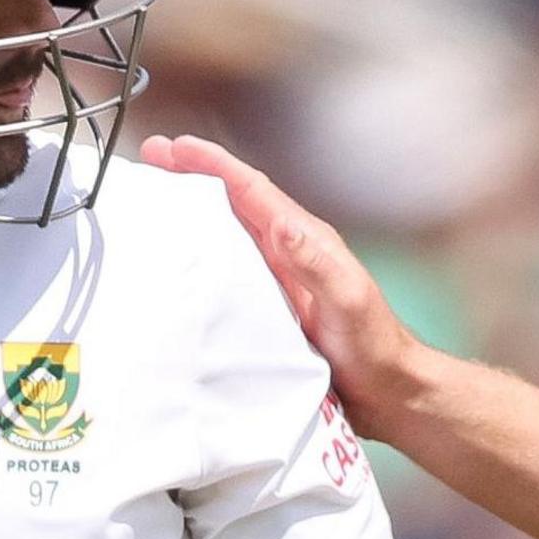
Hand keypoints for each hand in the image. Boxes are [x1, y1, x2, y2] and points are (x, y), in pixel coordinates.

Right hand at [139, 134, 434, 434]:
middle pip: (233, 202)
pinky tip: (177, 262)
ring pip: (227, 232)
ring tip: (152, 198)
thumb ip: (316, 263)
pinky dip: (200, 255)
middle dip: (192, 176)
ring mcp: (277, 279)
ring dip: (191, 211)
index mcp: (305, 240)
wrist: (387, 391)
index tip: (176, 147)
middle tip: (151, 158)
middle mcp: (287, 252)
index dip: (214, 165)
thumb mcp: (347, 300)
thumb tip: (281, 222)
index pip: (252, 191)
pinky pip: (227, 270)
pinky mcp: (269, 307)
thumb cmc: (373, 347)